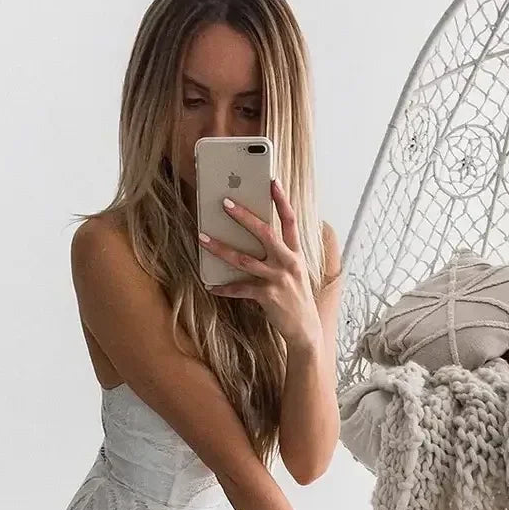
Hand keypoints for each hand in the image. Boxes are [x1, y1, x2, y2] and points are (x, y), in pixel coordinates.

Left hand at [199, 178, 322, 351]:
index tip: (272, 181)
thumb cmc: (296, 297)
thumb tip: (255, 239)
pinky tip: (211, 286)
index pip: (290, 220)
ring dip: (220, 248)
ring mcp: (278, 279)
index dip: (281, 200)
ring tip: (203, 238)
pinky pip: (239, 289)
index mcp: (296, 253)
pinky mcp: (267, 296)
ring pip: (244, 259)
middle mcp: (288, 262)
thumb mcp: (295, 271)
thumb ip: (281, 254)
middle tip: (225, 202)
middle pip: (264, 233)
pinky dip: (224, 288)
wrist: (305, 328)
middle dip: (243, 216)